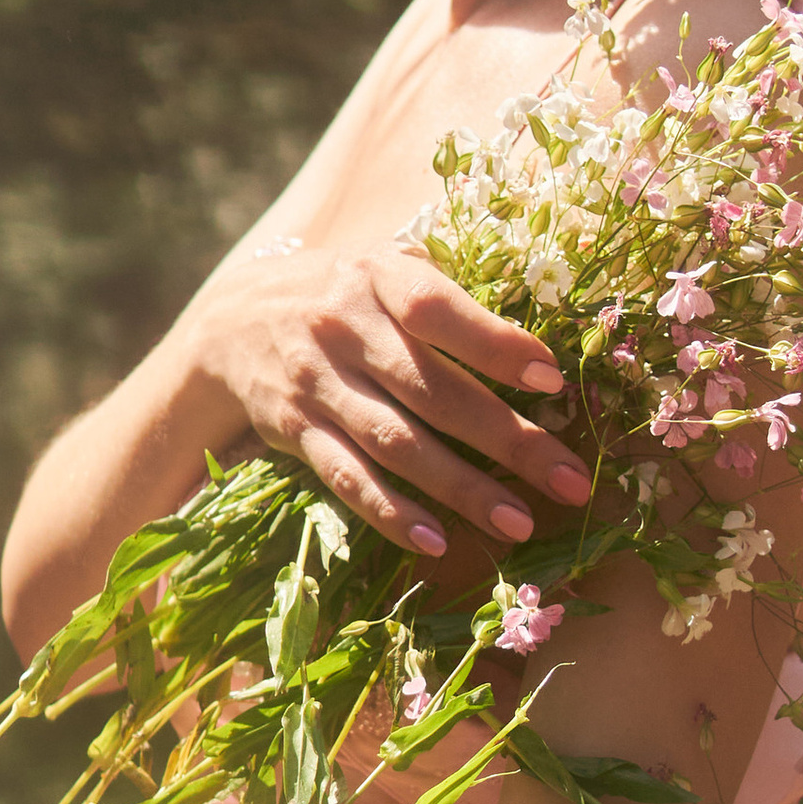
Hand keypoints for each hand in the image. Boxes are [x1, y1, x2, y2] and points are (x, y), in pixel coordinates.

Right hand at [189, 244, 592, 559]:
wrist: (232, 319)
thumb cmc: (345, 291)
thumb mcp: (387, 263)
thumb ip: (447, 291)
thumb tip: (533, 344)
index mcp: (378, 276)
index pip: (436, 310)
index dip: (493, 343)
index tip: (551, 378)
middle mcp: (345, 329)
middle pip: (432, 391)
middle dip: (506, 440)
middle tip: (570, 480)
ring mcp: (318, 384)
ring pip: (396, 444)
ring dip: (460, 488)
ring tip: (517, 522)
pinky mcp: (295, 430)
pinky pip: (346, 476)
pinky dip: (389, 512)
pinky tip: (435, 540)